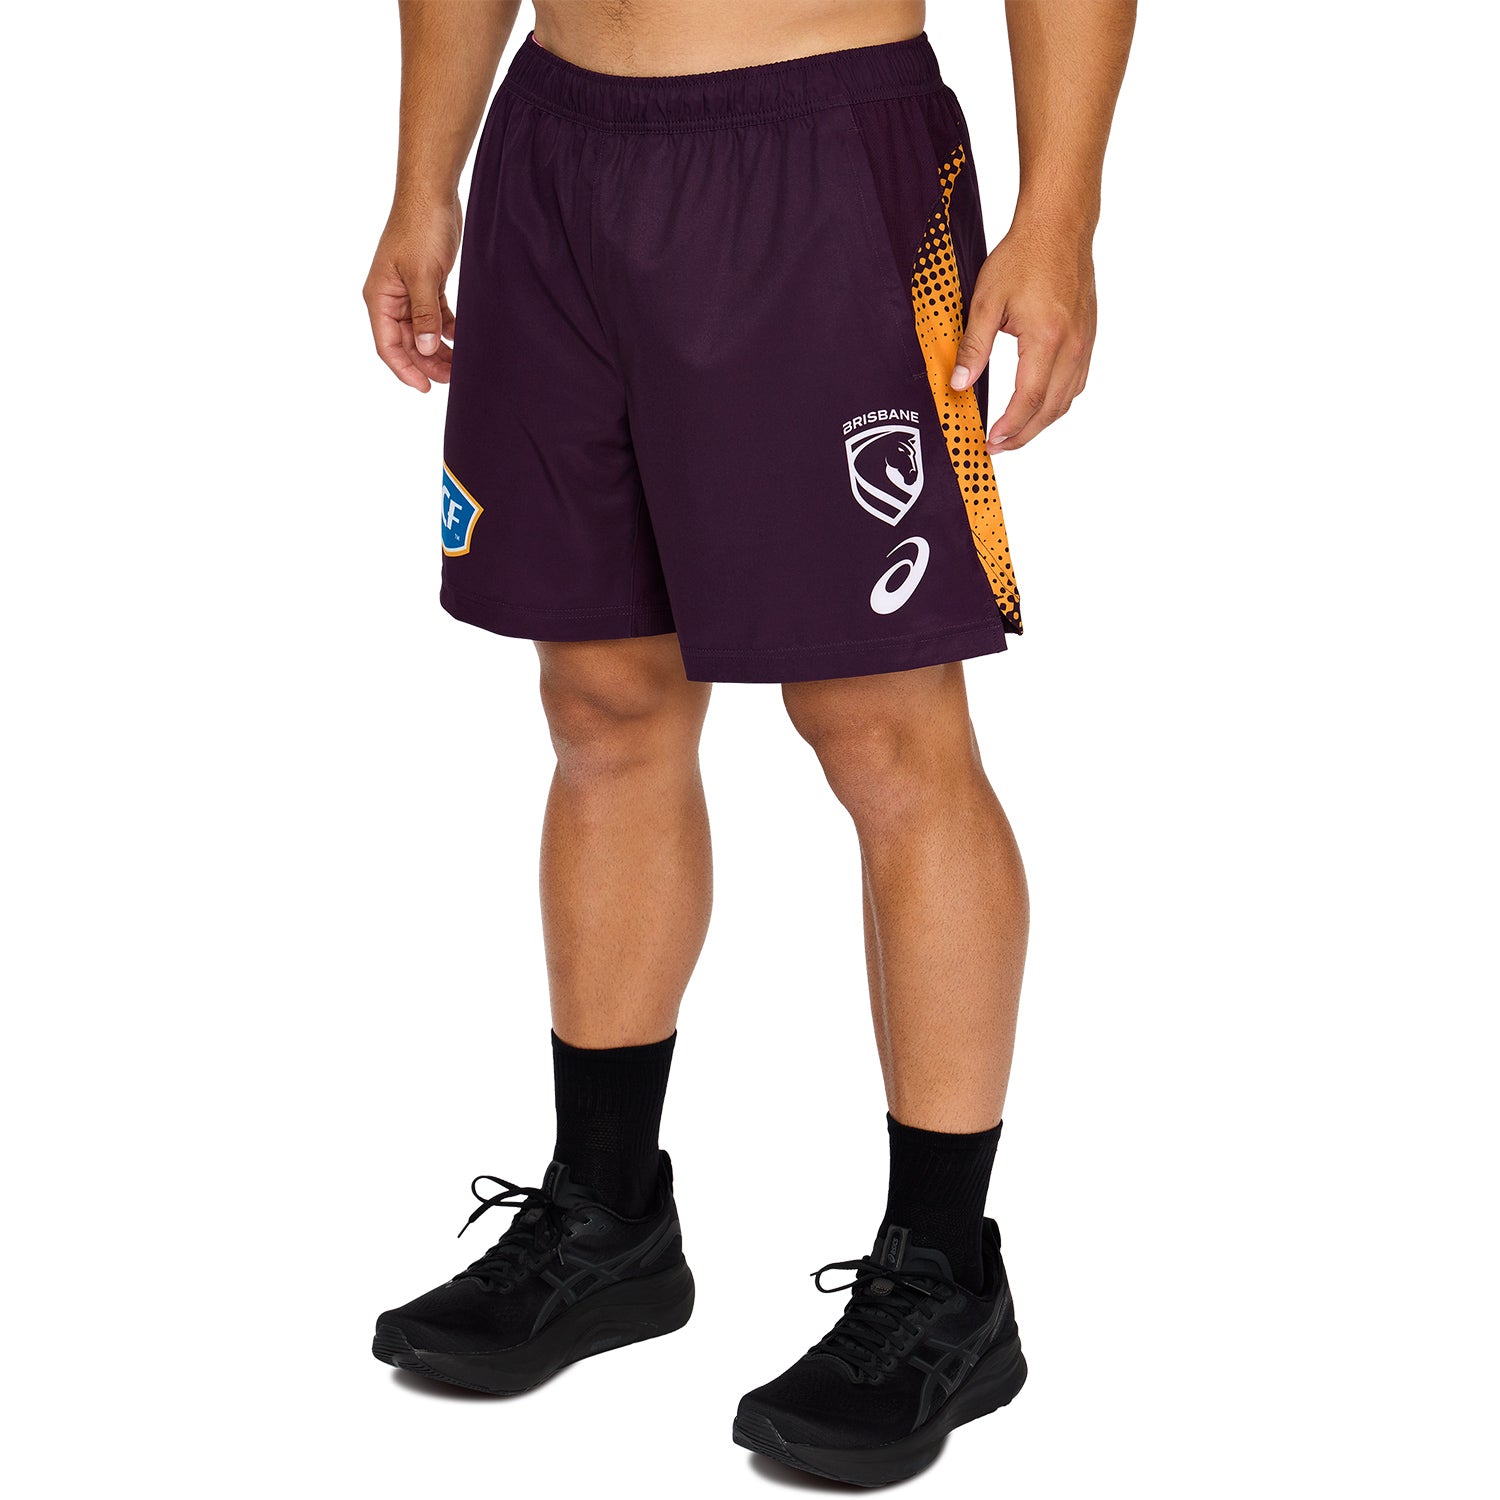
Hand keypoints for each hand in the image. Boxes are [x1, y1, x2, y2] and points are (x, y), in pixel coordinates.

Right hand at [362, 194, 461, 391]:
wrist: (432, 194)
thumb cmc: (420, 228)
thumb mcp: (423, 275)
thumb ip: (425, 315)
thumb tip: (427, 349)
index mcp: (380, 297)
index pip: (387, 345)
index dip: (406, 369)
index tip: (426, 387)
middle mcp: (390, 297)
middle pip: (407, 343)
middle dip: (428, 362)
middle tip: (453, 378)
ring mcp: (408, 291)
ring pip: (422, 332)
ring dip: (439, 349)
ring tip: (461, 364)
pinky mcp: (426, 283)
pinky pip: (434, 316)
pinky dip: (447, 329)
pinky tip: (462, 340)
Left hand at [950, 220, 1097, 451]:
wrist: (1059, 227)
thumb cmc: (1023, 257)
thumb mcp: (986, 301)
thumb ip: (974, 348)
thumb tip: (959, 385)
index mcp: (1047, 338)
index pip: (1029, 399)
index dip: (1010, 427)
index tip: (991, 441)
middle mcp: (1072, 345)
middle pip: (1051, 408)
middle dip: (1024, 434)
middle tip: (998, 446)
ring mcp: (1085, 342)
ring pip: (1067, 399)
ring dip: (1042, 422)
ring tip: (1015, 432)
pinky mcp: (1089, 336)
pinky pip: (1077, 382)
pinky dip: (1058, 401)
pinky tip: (1039, 405)